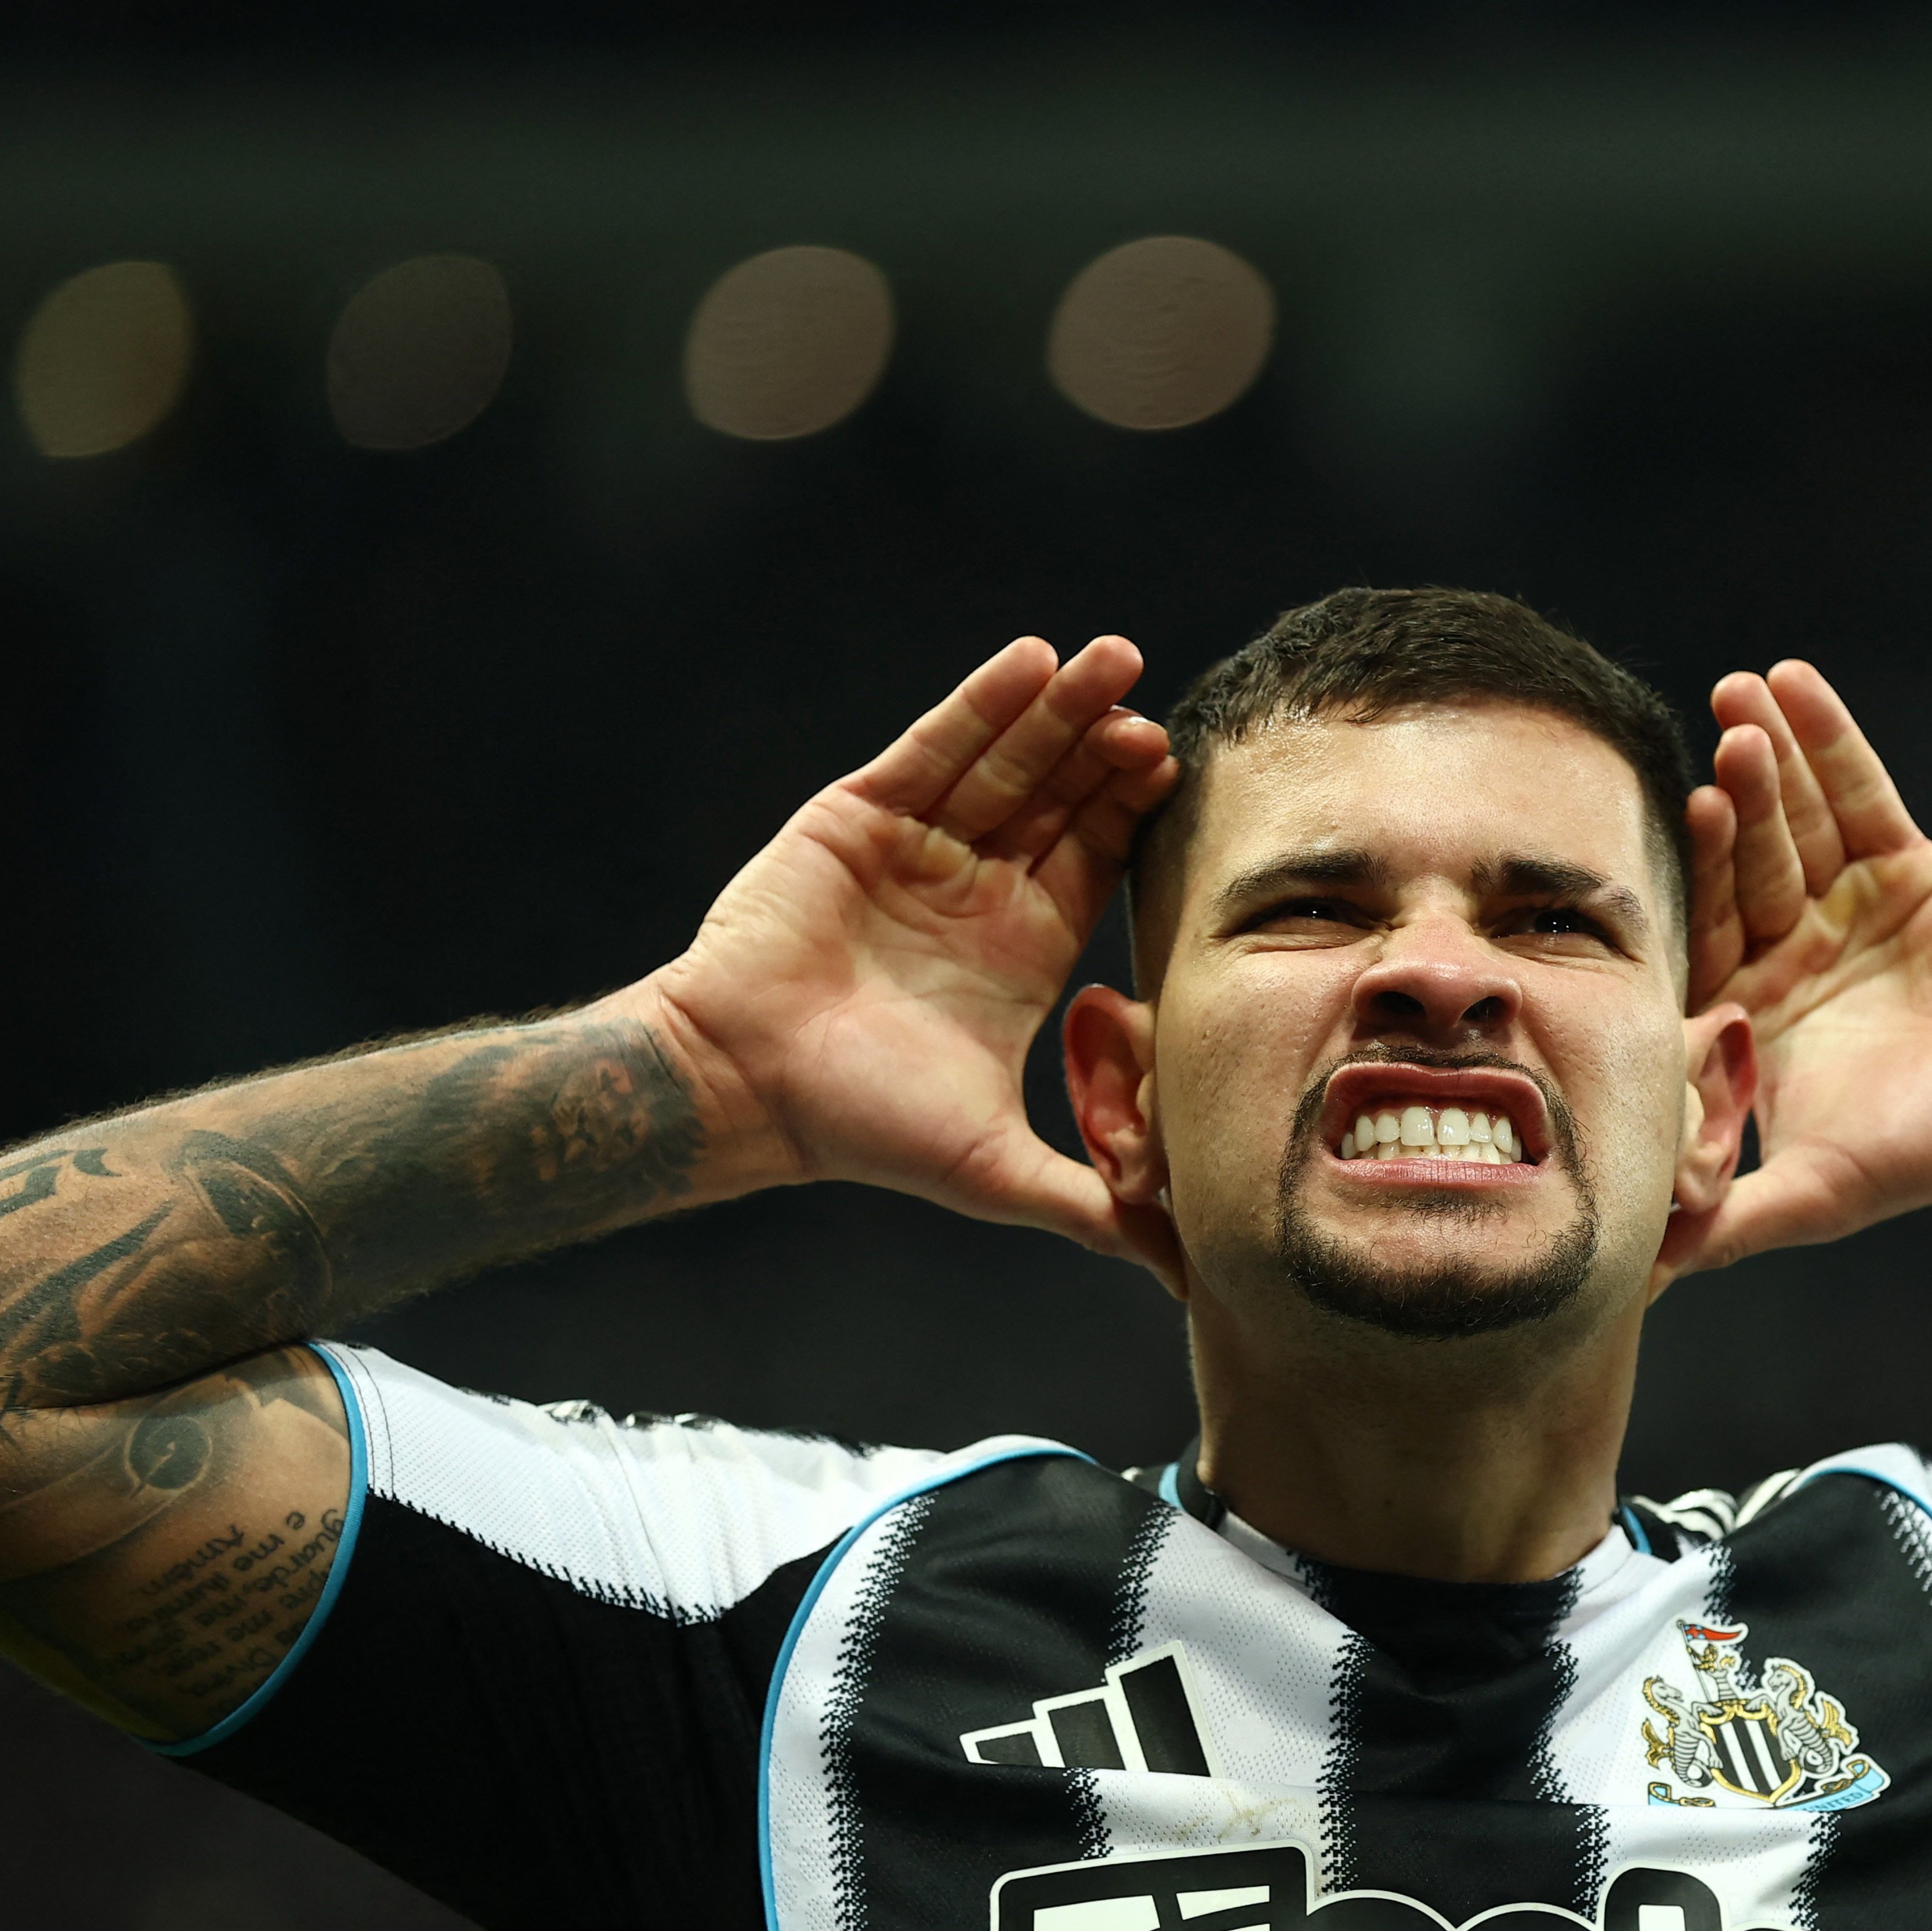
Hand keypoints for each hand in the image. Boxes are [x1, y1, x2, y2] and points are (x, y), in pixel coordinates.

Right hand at [648, 636, 1179, 1254]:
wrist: (749, 1087)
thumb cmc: (861, 1126)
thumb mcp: (997, 1170)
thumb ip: (1092, 1208)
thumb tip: (1182, 1272)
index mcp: (1020, 949)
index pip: (1098, 862)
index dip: (1137, 819)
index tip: (1182, 778)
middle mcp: (977, 888)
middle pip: (1063, 798)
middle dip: (1108, 751)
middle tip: (1159, 712)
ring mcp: (920, 846)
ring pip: (1007, 760)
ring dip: (1060, 710)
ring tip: (1115, 658)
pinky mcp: (863, 813)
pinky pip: (936, 746)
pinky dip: (983, 704)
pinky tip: (1034, 662)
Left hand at [1674, 661, 1931, 1269]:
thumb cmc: (1927, 1156)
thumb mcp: (1815, 1193)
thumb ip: (1728, 1221)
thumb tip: (1637, 1278)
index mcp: (1750, 1010)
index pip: (1703, 932)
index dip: (1696, 880)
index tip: (1680, 825)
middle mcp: (1787, 949)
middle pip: (1746, 862)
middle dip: (1735, 805)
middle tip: (1718, 752)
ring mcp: (1843, 903)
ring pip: (1795, 818)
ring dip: (1771, 758)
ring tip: (1744, 693)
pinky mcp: (1905, 867)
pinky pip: (1859, 792)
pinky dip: (1831, 740)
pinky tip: (1795, 684)